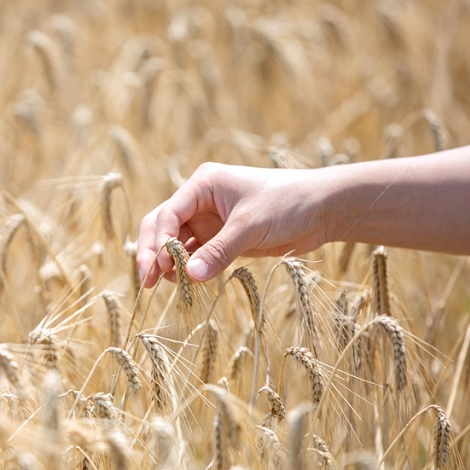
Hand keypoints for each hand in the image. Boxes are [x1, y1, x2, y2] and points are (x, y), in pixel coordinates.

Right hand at [136, 162, 329, 287]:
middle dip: (152, 251)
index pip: (169, 212)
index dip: (160, 240)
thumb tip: (189, 275)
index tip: (161, 266)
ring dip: (168, 263)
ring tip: (165, 285)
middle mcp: (200, 200)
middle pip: (162, 226)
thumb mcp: (251, 225)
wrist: (322, 209)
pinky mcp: (221, 238)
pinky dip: (187, 269)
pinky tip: (185, 283)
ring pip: (175, 243)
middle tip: (147, 280)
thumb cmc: (288, 203)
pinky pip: (195, 255)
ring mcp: (209, 220)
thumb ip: (219, 251)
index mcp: (203, 184)